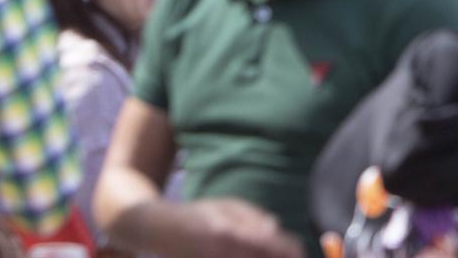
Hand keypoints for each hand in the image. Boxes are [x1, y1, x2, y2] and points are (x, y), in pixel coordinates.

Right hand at [159, 198, 297, 257]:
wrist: (157, 229)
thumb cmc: (198, 213)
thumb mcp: (227, 206)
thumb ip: (253, 217)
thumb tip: (276, 226)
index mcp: (230, 230)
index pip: (268, 244)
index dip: (288, 250)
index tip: (299, 252)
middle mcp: (222, 250)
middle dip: (279, 257)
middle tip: (293, 256)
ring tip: (274, 255)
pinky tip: (247, 255)